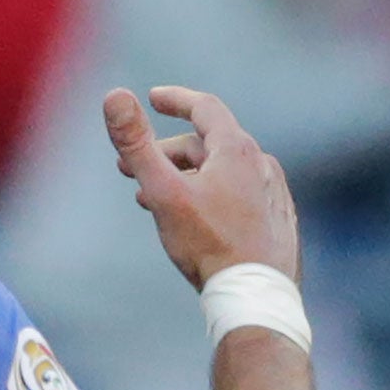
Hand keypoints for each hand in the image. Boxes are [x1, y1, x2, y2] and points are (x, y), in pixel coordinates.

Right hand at [103, 85, 300, 288]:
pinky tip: (194, 217)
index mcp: (236, 150)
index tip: (152, 98)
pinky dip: (209, 193)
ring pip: (222, 171)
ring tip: (153, 199)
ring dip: (185, 176)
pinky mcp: (276, 217)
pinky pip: (238, 192)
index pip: (204, 107)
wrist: (254, 293)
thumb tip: (113, 95)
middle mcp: (261, 163)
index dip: (175, 99)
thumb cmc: (207, 243)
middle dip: (166, 152)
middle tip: (130, 168)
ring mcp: (272, 191)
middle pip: (207, 144)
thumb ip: (136, 144)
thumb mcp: (162, 191)